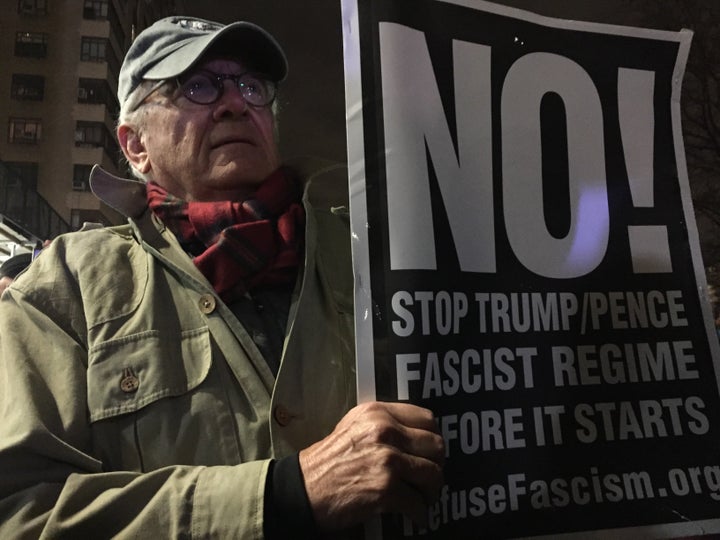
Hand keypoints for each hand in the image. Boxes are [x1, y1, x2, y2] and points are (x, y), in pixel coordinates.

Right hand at [298, 401, 444, 530]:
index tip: (430, 452)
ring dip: (431, 491)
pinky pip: (418, 503)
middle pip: (436, 446)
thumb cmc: (328, 460)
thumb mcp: (354, 426)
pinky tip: (414, 516)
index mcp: (377, 413)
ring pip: (433, 475)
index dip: (433, 438)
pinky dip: (420, 514)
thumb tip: (416, 436)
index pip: (427, 418)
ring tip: (423, 497)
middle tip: (428, 478)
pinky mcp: (385, 489)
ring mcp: (386, 460)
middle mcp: (384, 431)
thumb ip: (383, 424)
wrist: (303, 489)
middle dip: (436, 465)